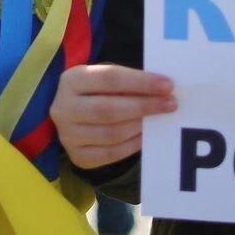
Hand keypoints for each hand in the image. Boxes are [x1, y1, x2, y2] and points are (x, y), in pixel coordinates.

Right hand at [50, 64, 175, 168]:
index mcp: (71, 80)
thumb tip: (163, 90)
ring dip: (140, 127)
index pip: (109, 78)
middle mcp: (64, 108)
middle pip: (108, 109)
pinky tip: (145, 136)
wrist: (70, 115)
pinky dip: (132, 145)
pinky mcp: (77, 156)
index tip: (168, 85)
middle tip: (170, 104)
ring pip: (111, 134)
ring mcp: (68, 135)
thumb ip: (128, 82)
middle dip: (144, 106)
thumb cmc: (95, 92)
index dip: (141, 82)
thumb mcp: (103, 79)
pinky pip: (111, 154)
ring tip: (159, 120)